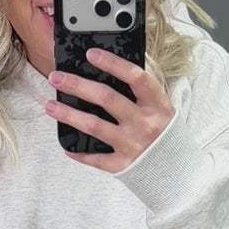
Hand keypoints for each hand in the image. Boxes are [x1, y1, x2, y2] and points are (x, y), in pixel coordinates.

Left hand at [45, 47, 175, 173]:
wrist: (179, 174)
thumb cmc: (166, 136)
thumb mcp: (162, 111)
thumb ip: (141, 95)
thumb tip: (109, 76)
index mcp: (158, 105)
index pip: (135, 77)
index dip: (112, 63)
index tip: (90, 54)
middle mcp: (145, 124)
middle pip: (107, 98)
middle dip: (77, 85)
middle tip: (56, 77)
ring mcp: (133, 145)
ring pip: (94, 126)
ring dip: (68, 115)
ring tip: (50, 106)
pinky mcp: (123, 166)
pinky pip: (96, 159)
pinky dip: (79, 153)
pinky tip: (66, 146)